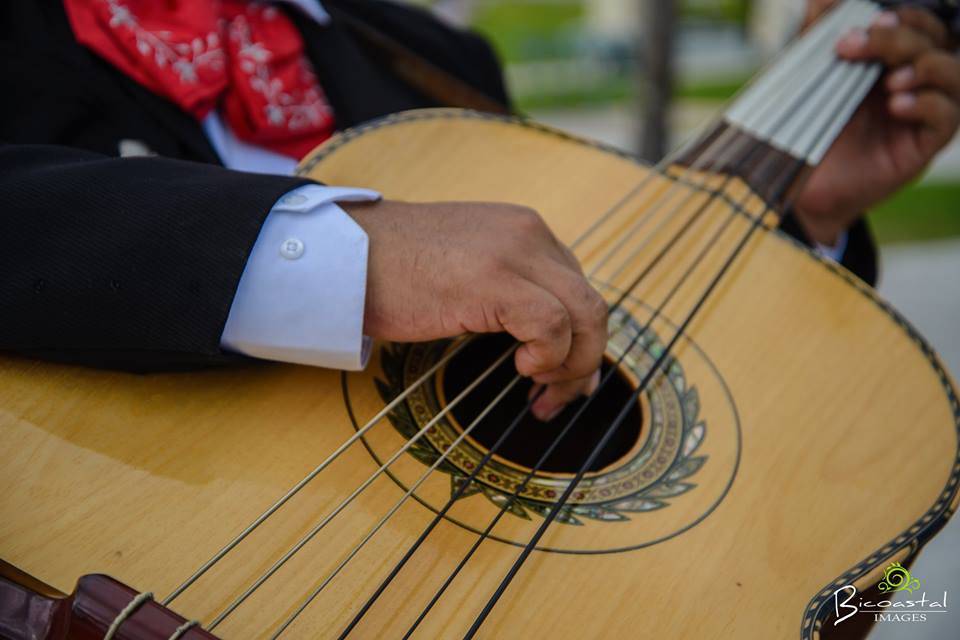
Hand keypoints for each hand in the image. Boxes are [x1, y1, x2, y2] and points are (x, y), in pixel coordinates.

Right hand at [343, 199, 606, 420]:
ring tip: (539, 390)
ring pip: (585, 315)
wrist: (343, 254)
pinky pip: (553, 325)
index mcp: (524, 231)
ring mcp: (515, 252)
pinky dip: (548, 356)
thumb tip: (548, 346)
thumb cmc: (392, 271)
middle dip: (586, 359)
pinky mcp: (494, 279)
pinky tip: (521, 367)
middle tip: (560, 397)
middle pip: (592, 304)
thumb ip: (512, 294)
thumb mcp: (467, 273)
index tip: (563, 378)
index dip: (580, 340)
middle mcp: (529, 234)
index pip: (578, 289)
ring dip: (571, 366)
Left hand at [795, 3, 959, 243]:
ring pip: (954, 73)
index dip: (895, 17)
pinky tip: (896, 105)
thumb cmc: (807, 126)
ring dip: (925, 67)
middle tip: (854, 46)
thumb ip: (819, 32)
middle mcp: (914, 79)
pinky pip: (948, 116)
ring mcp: (923, 111)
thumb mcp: (809, 74)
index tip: (852, 28)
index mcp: (892, 56)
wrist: (799, 183)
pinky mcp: (924, 145)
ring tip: (889, 80)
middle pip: (935, 41)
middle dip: (897, 39)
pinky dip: (926, 103)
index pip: (917, 21)